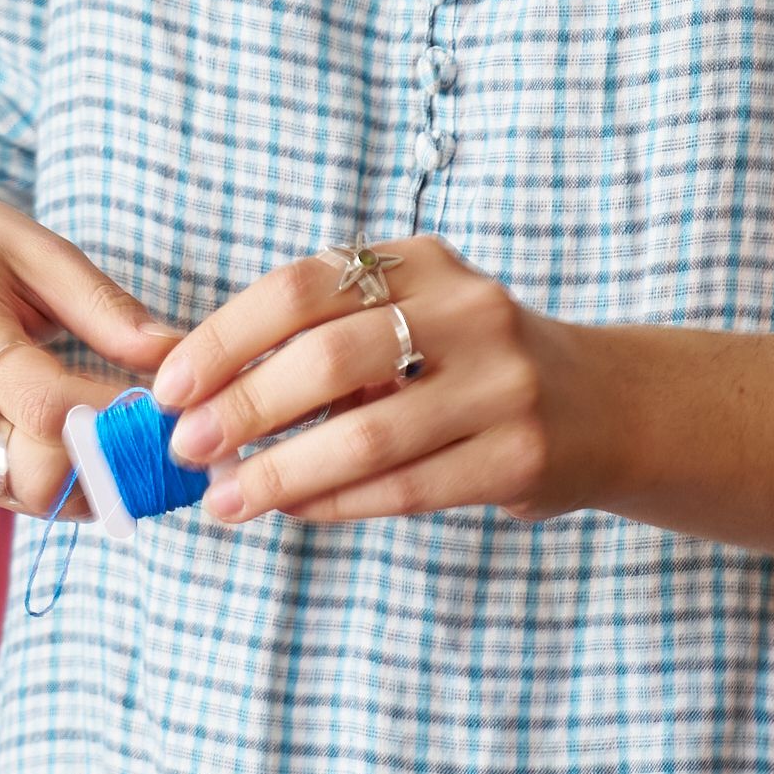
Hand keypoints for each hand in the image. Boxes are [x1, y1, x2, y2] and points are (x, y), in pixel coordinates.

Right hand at [0, 184, 174, 511]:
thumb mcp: (33, 247)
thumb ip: (103, 307)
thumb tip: (173, 354)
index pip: (44, 405)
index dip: (114, 416)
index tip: (165, 401)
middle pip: (32, 472)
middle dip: (106, 459)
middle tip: (153, 430)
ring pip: (26, 495)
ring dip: (90, 477)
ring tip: (129, 437)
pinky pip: (11, 494)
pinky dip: (61, 482)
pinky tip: (89, 444)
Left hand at [151, 237, 607, 525]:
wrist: (606, 407)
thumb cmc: (469, 365)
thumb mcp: (410, 320)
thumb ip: (322, 340)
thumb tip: (194, 392)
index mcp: (424, 262)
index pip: (302, 287)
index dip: (224, 337)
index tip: (168, 386)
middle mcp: (470, 311)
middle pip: (329, 358)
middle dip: (242, 409)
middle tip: (184, 449)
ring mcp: (503, 384)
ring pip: (367, 436)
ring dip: (280, 474)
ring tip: (224, 499)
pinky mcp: (521, 457)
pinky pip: (406, 488)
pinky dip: (336, 503)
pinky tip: (293, 511)